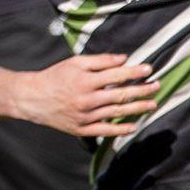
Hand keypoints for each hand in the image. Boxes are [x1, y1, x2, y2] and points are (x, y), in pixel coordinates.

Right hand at [12, 53, 157, 135]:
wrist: (31, 99)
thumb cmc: (54, 77)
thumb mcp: (74, 63)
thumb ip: (100, 61)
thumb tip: (123, 59)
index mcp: (85, 80)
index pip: (116, 75)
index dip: (135, 71)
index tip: (149, 68)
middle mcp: (87, 99)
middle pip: (121, 95)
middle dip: (142, 90)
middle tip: (157, 86)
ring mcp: (84, 116)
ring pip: (116, 113)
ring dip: (137, 108)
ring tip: (152, 104)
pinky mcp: (80, 129)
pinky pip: (104, 130)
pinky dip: (120, 130)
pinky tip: (133, 126)